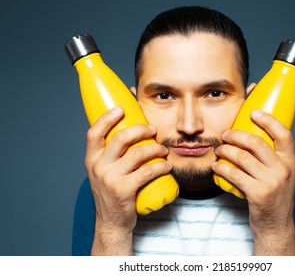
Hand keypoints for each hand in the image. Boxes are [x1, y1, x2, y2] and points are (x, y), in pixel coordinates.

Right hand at [85, 107, 171, 254]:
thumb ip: (110, 154)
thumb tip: (128, 130)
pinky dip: (161, 166)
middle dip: (141, 129)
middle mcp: (97, 167)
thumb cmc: (112, 193)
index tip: (121, 109)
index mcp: (91, 160)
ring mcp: (110, 178)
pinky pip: (147, 171)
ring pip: (137, 153)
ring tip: (163, 149)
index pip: (93, 133)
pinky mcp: (123, 190)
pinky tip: (166, 166)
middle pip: (120, 139)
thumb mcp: (103, 172)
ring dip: (155, 148)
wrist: (111, 222)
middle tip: (153, 130)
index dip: (106, 118)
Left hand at [212, 110, 294, 254]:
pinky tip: (217, 167)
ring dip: (225, 151)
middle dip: (236, 135)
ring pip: (242, 157)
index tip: (254, 112)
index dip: (269, 120)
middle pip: (256, 143)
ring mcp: (272, 182)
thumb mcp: (281, 174)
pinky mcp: (258, 194)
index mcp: (291, 161)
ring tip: (218, 150)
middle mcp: (284, 169)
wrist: (276, 225)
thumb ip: (272, 157)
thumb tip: (250, 136)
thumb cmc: (274, 196)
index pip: (284, 134)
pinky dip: (222, 169)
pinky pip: (234, 174)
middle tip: (225, 134)